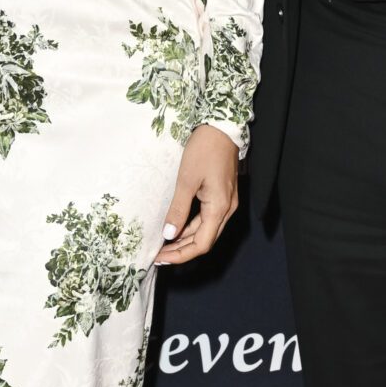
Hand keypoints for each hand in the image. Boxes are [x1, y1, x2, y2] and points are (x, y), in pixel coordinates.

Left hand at [155, 125, 238, 266]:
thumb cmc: (204, 150)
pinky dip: (191, 226)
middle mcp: (227, 209)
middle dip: (181, 250)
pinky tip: (176, 226)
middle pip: (204, 240)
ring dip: (185, 239)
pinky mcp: (222, 195)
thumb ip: (178, 209)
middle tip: (158, 254)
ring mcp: (226, 203)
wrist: (221, 128)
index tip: (161, 258)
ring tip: (164, 244)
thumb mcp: (186, 180)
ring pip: (206, 230)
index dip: (181, 255)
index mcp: (219, 208)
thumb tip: (170, 234)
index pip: (202, 244)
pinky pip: (207, 218)